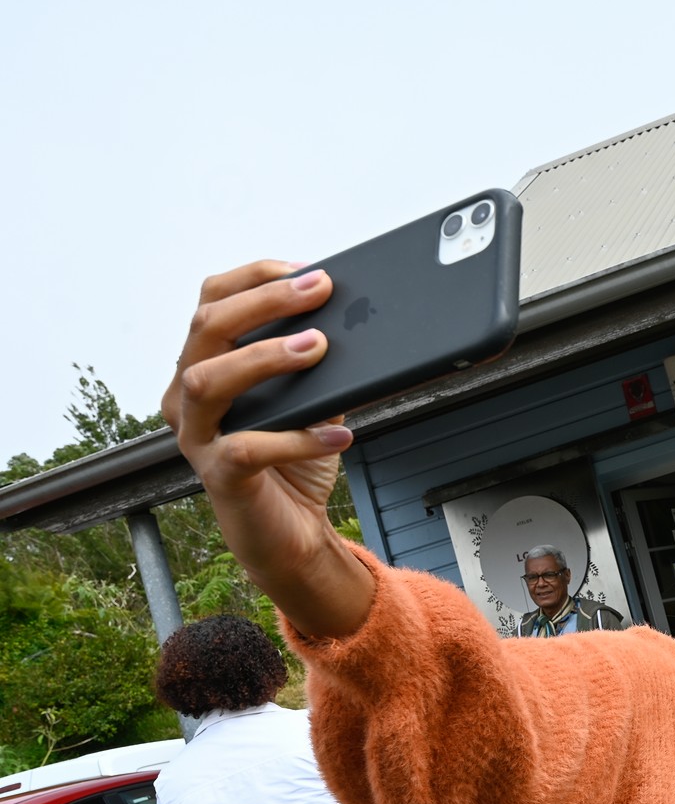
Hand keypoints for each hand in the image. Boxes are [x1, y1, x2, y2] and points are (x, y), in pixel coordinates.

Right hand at [162, 261, 373, 637]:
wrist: (292, 534)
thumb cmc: (296, 460)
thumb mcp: (316, 401)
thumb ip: (321, 364)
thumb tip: (358, 320)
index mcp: (205, 364)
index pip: (212, 300)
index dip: (256, 277)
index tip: (307, 269)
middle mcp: (186, 396)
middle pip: (206, 328)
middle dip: (264, 301)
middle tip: (319, 291)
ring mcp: (197, 437)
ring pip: (208, 380)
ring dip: (264, 356)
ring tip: (318, 347)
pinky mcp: (219, 478)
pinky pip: (248, 449)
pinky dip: (298, 438)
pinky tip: (340, 433)